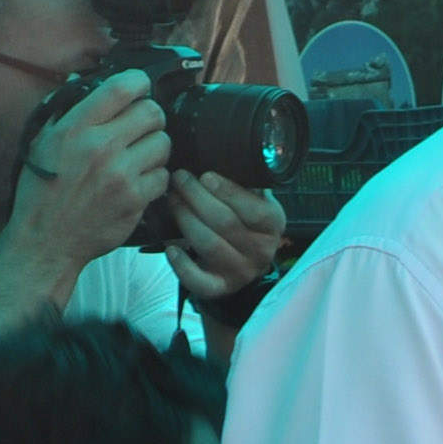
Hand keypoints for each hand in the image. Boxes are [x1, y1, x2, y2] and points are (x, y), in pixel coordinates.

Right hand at [5, 73, 170, 287]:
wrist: (46, 240)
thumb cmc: (41, 190)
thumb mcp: (41, 142)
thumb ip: (65, 111)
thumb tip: (84, 81)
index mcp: (76, 127)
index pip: (122, 87)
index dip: (138, 83)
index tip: (139, 90)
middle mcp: (100, 147)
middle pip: (153, 112)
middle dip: (150, 117)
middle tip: (140, 128)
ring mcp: (121, 174)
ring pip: (163, 143)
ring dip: (154, 148)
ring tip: (138, 157)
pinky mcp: (135, 199)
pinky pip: (163, 176)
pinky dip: (154, 178)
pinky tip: (137, 182)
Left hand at [165, 170, 289, 309]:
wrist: (244, 263)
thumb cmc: (243, 223)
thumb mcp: (254, 202)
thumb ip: (245, 185)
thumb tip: (222, 156)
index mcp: (273, 224)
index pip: (254, 208)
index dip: (228, 191)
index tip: (205, 175)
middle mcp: (261, 250)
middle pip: (226, 223)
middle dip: (198, 198)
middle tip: (179, 179)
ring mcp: (241, 271)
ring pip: (209, 245)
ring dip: (186, 220)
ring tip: (172, 200)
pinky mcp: (220, 288)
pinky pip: (199, 280)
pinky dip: (182, 265)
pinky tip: (170, 248)